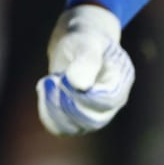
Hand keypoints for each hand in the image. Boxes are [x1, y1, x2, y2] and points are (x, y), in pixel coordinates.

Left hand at [35, 4, 134, 135]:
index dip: (85, 96)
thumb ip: (86, 60)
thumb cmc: (84, 37)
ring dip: (55, 110)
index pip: (108, 101)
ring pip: (77, 127)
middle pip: (93, 119)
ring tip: (46, 83)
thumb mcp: (86, 41)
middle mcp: (111, 101)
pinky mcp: (78, 116)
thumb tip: (79, 85)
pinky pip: (63, 127)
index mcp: (120, 80)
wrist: (76, 42)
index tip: (63, 79)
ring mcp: (95, 110)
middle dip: (67, 104)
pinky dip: (49, 114)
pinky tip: (43, 90)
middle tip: (51, 80)